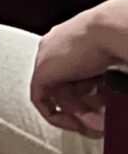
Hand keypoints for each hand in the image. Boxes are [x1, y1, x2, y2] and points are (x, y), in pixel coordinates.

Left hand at [30, 8, 118, 135]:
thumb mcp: (105, 60)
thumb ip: (97, 77)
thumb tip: (104, 92)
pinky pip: (40, 100)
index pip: (71, 74)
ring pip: (55, 95)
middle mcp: (52, 48)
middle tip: (97, 120)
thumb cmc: (114, 39)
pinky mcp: (41, 71)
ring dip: (76, 113)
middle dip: (81, 107)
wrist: (108, 30)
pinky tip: (75, 124)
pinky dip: (56, 116)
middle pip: (63, 86)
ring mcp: (44, 58)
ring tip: (93, 122)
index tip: (102, 107)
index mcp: (66, 40)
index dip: (87, 95)